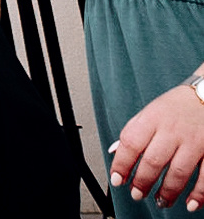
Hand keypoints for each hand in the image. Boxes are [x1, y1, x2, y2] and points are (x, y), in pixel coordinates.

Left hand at [111, 79, 203, 208]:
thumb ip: (134, 131)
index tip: (117, 179)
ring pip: (179, 172)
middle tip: (136, 194)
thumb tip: (114, 151)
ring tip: (160, 202)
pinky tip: (189, 203)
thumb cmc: (176, 106)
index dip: (121, 163)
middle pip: (154, 160)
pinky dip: (198, 193)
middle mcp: (172, 130)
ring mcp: (194, 141)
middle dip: (143, 182)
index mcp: (153, 118)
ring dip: (168, 192)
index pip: (131, 142)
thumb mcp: (150, 112)